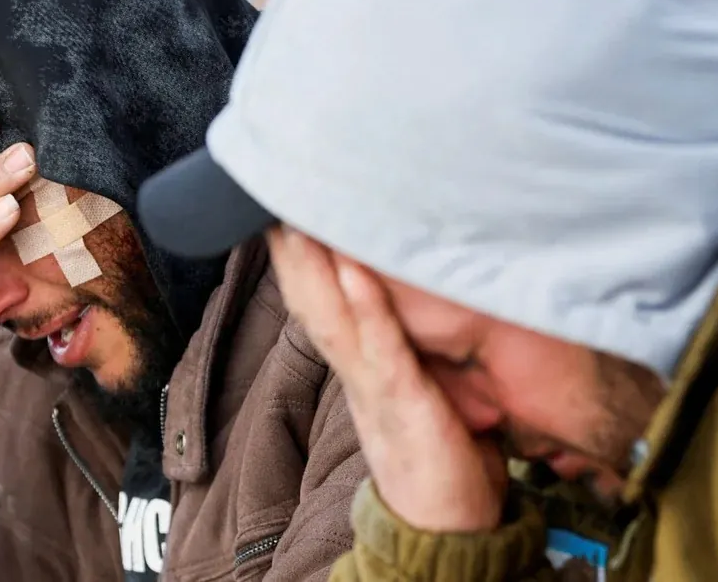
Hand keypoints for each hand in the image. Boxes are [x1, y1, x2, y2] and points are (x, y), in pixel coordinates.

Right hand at [268, 228, 506, 532]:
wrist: (447, 531)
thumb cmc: (440, 457)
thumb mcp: (417, 390)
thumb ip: (402, 349)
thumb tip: (397, 303)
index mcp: (361, 367)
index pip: (321, 300)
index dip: (301, 253)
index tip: (285, 202)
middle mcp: (358, 374)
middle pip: (313, 300)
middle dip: (291, 245)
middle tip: (270, 186)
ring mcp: (376, 390)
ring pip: (335, 318)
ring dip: (314, 265)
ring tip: (296, 215)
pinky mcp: (406, 408)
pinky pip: (383, 352)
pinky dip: (367, 310)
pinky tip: (353, 272)